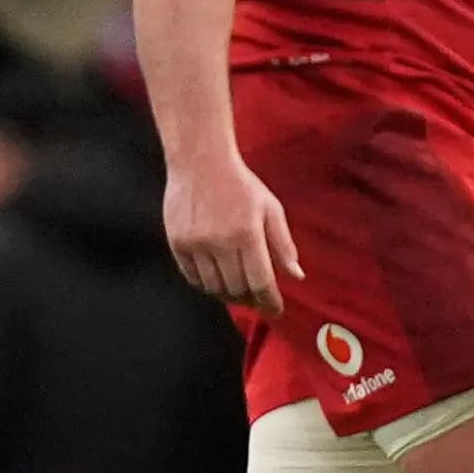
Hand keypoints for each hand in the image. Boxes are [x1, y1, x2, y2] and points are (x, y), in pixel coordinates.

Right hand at [163, 152, 301, 315]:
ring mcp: (195, 244)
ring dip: (229, 296)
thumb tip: (296, 276)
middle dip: (251, 300)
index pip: (261, 281)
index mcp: (247, 234)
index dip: (270, 301)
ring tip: (240, 293)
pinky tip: (218, 282)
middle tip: (259, 300)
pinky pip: (192, 278)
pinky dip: (207, 286)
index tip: (276, 310)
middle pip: (236, 289)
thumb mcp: (271, 209)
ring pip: (213, 287)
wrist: (200, 162)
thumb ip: (283, 244)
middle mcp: (219, 243)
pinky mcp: (177, 243)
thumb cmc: (241, 185)